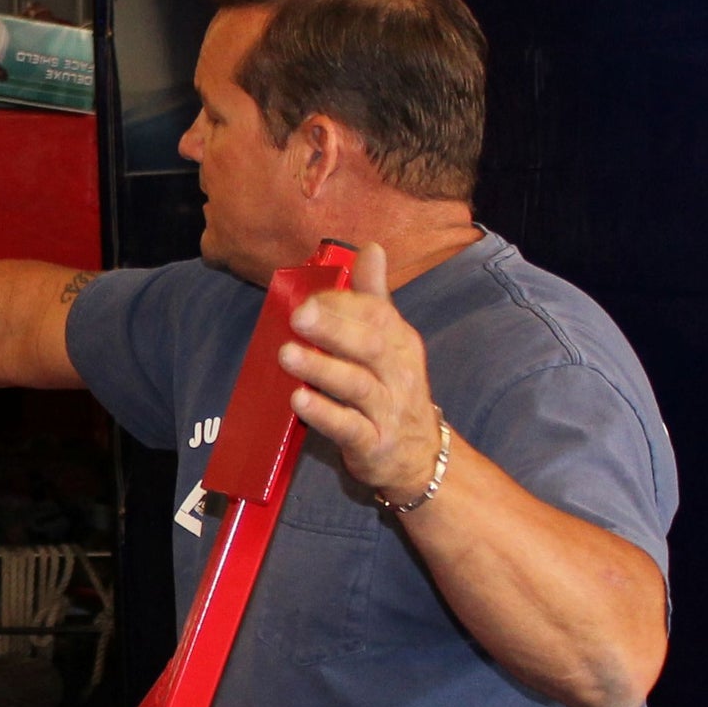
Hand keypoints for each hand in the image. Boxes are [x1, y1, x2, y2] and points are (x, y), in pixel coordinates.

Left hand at [277, 241, 444, 499]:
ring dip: (321, 369)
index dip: (341, 305)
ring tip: (287, 355)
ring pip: (357, 386)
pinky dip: (324, 414)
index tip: (307, 298)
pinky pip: (349, 428)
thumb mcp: (391, 343)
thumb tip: (370, 249)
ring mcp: (387, 410)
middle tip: (298, 315)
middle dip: (334, 328)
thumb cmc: (393, 391)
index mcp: (400, 342)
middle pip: (370, 344)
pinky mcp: (373, 444)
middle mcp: (398, 372)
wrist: (421, 457)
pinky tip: (299, 401)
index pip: (376, 314)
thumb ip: (374, 298)